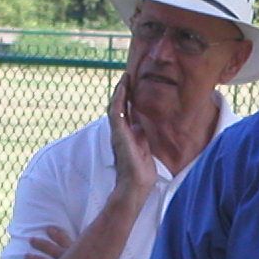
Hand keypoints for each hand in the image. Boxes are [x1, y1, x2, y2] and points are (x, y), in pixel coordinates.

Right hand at [107, 65, 158, 202]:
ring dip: (120, 91)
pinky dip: (118, 99)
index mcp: (126, 133)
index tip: (131, 84)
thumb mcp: (143, 146)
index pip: (124, 111)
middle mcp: (119, 131)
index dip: (127, 97)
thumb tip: (141, 126)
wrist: (137, 182)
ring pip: (115, 106)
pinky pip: (116, 112)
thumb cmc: (141, 169)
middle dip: (122, 91)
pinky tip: (122, 89)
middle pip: (118, 106)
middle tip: (127, 76)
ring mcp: (117, 132)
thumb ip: (140, 135)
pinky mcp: (118, 134)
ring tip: (125, 78)